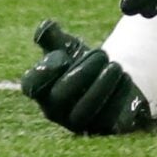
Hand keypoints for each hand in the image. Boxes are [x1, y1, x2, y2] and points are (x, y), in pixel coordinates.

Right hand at [21, 20, 150, 135]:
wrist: (108, 82)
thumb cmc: (80, 64)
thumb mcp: (68, 48)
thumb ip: (55, 38)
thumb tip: (46, 26)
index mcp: (42, 88)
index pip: (30, 85)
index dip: (43, 72)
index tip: (62, 57)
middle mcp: (55, 109)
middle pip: (60, 97)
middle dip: (82, 73)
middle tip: (102, 53)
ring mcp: (77, 122)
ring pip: (84, 111)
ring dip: (102, 86)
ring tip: (116, 65)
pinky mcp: (101, 129)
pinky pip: (107, 120)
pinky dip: (118, 97)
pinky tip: (126, 78)